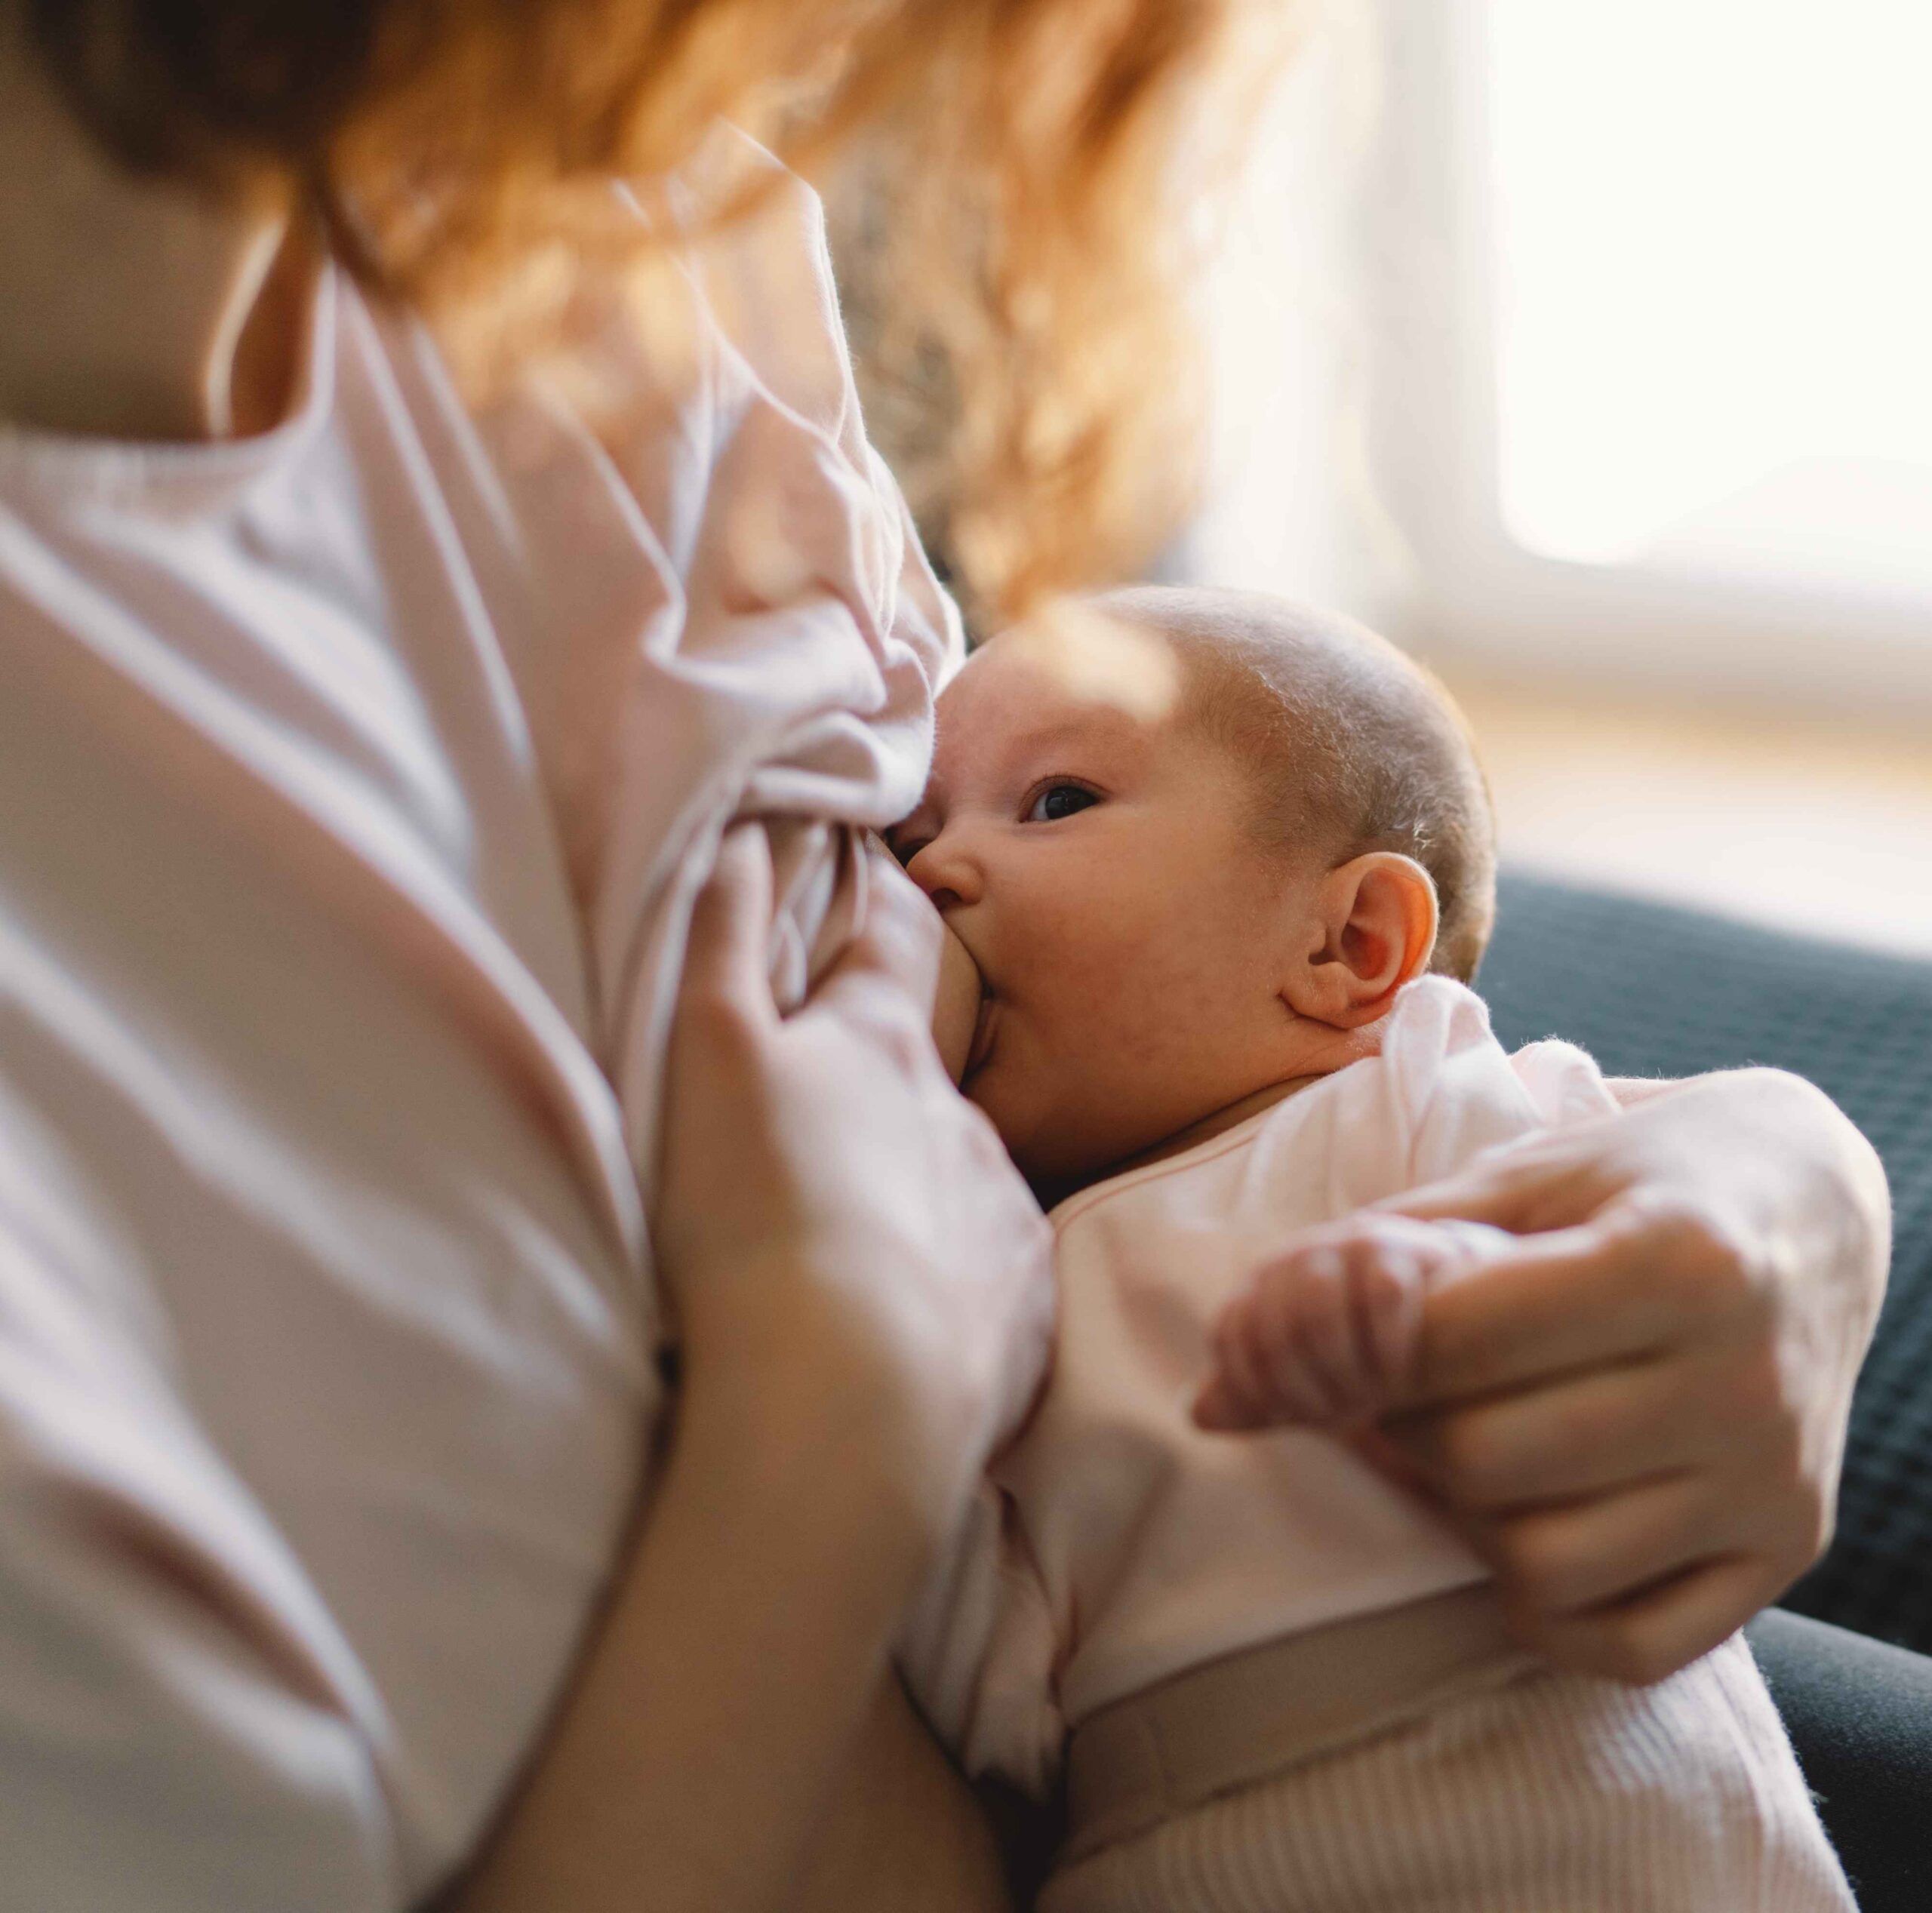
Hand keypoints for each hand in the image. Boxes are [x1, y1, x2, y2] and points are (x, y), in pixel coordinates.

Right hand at [654, 827, 1053, 1547]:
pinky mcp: (1023, 1306)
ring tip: (844, 1246)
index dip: (883, 900)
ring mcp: (1001, 1211)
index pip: (895, 937)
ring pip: (955, 1174)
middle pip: (923, 1069)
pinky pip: (987, 1273)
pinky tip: (900, 1321)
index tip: (875, 879)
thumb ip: (721, 936)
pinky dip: (948, 1280)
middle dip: (881, 1078)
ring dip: (910, 1189)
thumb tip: (743, 828)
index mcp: (882, 1046)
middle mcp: (961, 1116)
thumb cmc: (757, 1215)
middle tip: (821, 1124)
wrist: (847, 1402)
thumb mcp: (708, 1055)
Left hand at [1194, 1216, 1510, 1430]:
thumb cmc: (1358, 1346)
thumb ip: (1254, 1394)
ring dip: (1343, 1369)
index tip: (1289, 1418)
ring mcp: (1344, 1245)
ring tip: (1372, 1399)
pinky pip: (1383, 1297)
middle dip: (1305, 1388)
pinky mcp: (1399, 1249)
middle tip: (1341, 1418)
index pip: (1230, 1334)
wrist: (1441, 1297)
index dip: (1254, 1388)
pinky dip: (1388, 1346)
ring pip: (1318, 1308)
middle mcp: (1293, 1258)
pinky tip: (1401, 1372)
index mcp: (1260, 1285)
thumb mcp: (1304, 1376)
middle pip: (1273, 1329)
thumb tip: (1196, 1416)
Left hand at [1331, 1073, 1887, 1683]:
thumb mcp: (1515, 1174)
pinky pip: (1620, 1644)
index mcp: (1677, 1261)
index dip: (1355, 1350)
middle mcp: (1740, 1385)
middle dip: (1400, 1426)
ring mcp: (1770, 1486)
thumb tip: (1220, 1391)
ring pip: (1540, 1563)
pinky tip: (1529, 1512)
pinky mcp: (1783, 1556)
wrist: (1806, 1209)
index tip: (1339, 1340)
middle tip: (1397, 1390)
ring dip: (1460, 1512)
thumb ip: (1373, 1262)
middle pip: (1481, 1461)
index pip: (1450, 1345)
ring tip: (1467, 1439)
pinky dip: (1541, 1599)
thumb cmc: (1636, 1178)